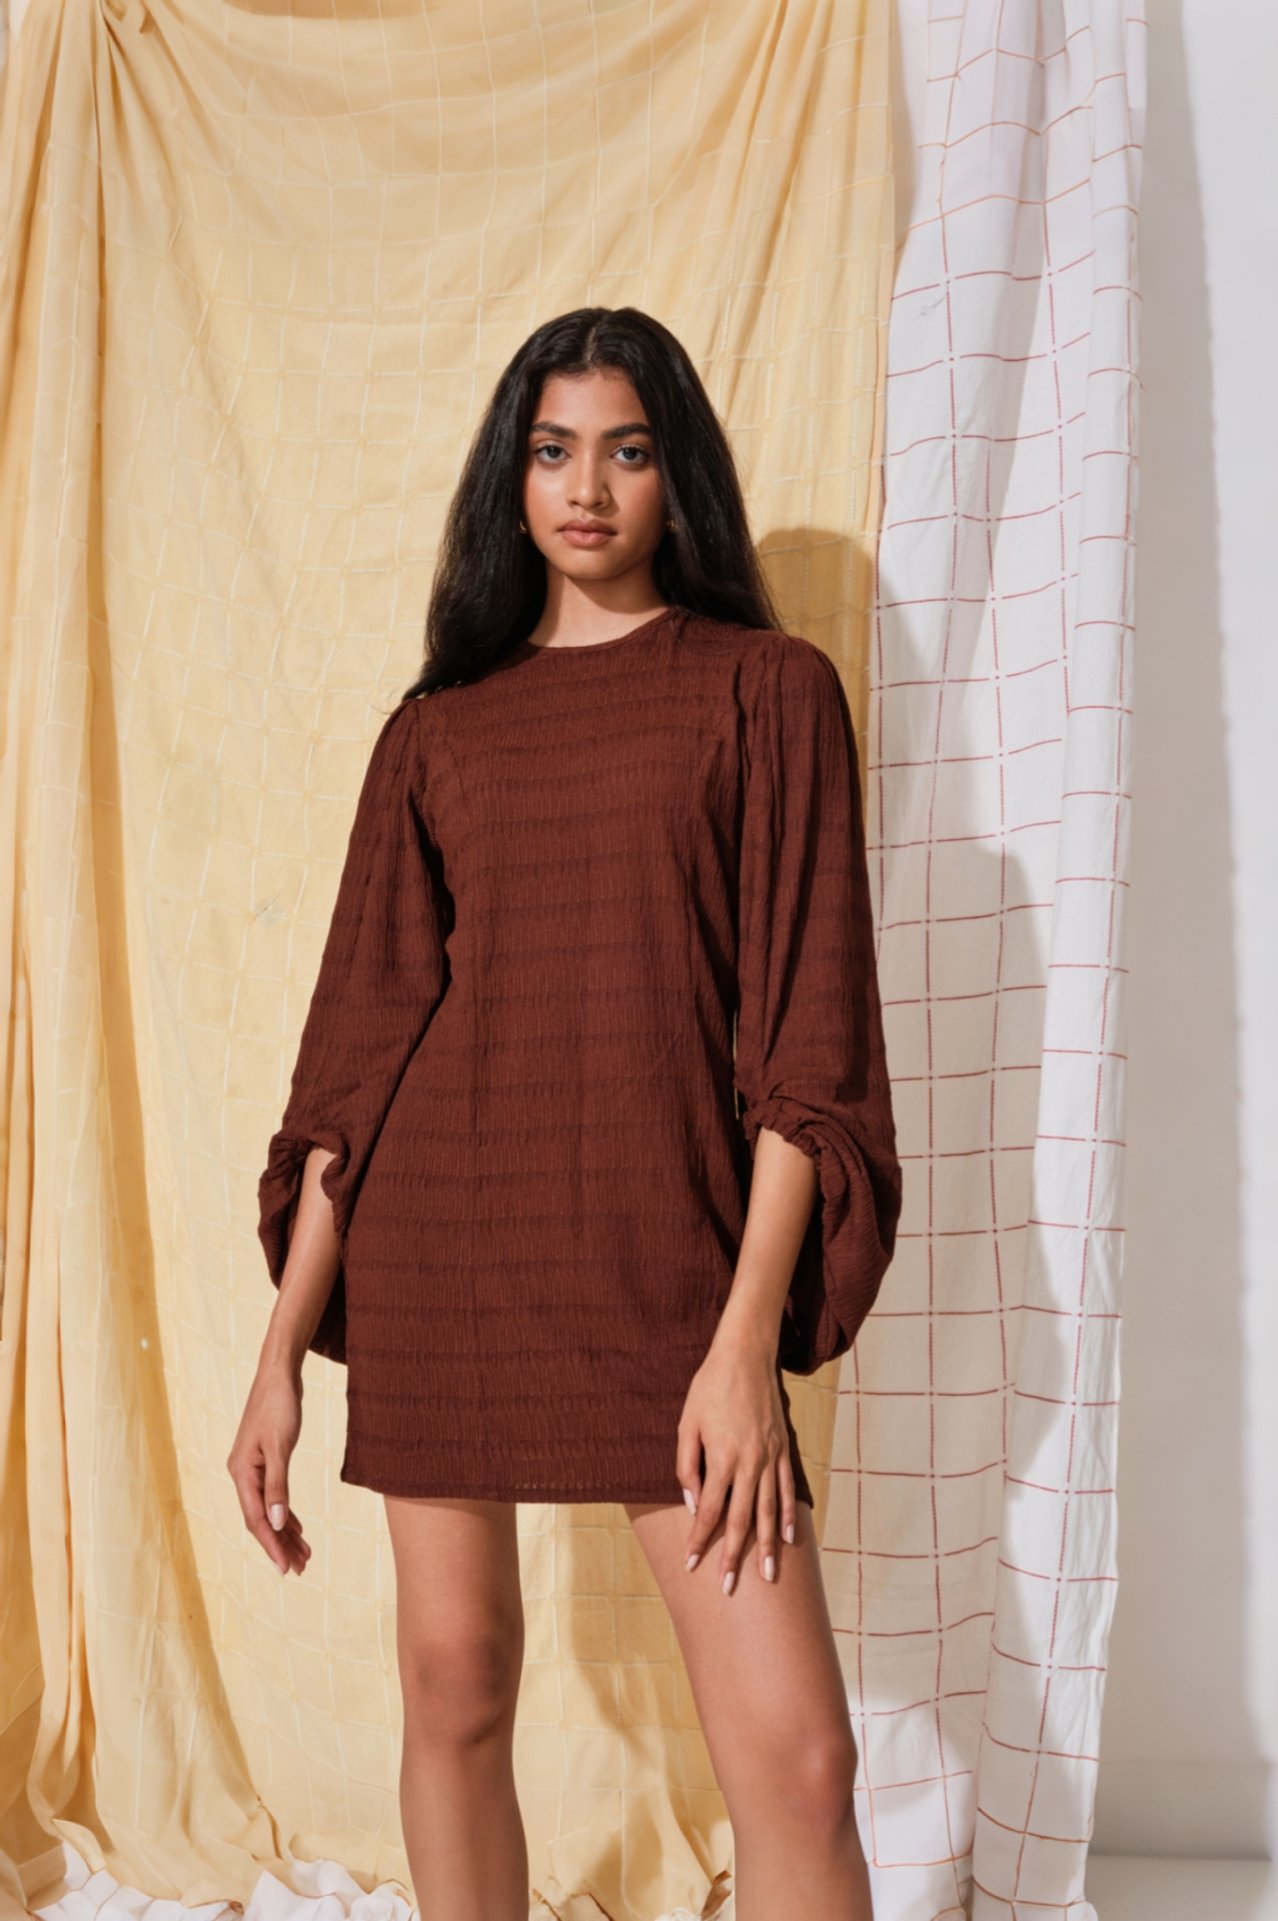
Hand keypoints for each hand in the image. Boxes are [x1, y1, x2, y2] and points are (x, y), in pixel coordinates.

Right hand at [227, 1358, 312, 1576]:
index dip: (271, 1545)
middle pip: (261, 1520)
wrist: (278, 1373)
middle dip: (280, 1545)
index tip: (285, 1569)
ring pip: (268, 1510)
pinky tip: (297, 1527)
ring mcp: (251, 1468)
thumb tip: (278, 1523)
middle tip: (301, 1568)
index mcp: (242, 1473)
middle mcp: (242, 1474)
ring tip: (304, 1555)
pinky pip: (273, 1496)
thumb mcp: (281, 1446)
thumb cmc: (279, 1405)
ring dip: (285, 1532)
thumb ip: (278, 1486)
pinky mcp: (263, 1461)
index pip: (256, 1520)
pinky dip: (286, 1513)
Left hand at [676, 1331, 797, 1594]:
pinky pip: (787, 1489)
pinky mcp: (782, 1449)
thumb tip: (692, 1502)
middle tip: (729, 1587)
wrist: (745, 1356)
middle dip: (734, 1556)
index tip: (692, 1565)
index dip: (699, 1540)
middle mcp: (749, 1462)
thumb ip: (687, 1465)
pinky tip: (789, 1538)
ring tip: (769, 1577)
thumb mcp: (686, 1424)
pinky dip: (789, 1515)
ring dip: (768, 1547)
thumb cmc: (709, 1388)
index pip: (708, 1511)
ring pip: (769, 1511)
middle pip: (741, 1519)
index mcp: (721, 1457)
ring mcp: (770, 1457)